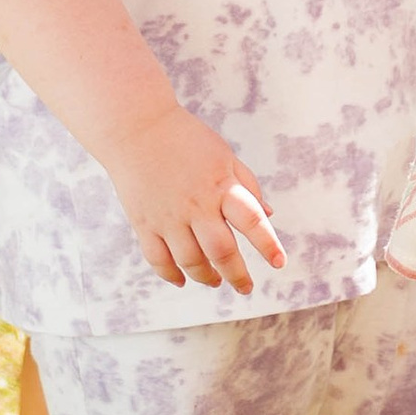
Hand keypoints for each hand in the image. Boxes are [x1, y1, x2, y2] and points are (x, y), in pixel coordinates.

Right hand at [102, 101, 287, 290]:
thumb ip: (248, 185)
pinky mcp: (144, 222)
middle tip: (246, 287)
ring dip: (206, 277)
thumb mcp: (225, 155)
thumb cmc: (187, 139)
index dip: (268, 244)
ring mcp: (168, 216)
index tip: (279, 263)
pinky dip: (171, 274)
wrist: (136, 127)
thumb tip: (269, 214)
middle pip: (221, 250)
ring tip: (215, 281)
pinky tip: (183, 280)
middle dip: (237, 274)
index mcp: (221, 186)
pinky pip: (158, 258)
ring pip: (190, 261)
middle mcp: (196, 205)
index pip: (252, 221)